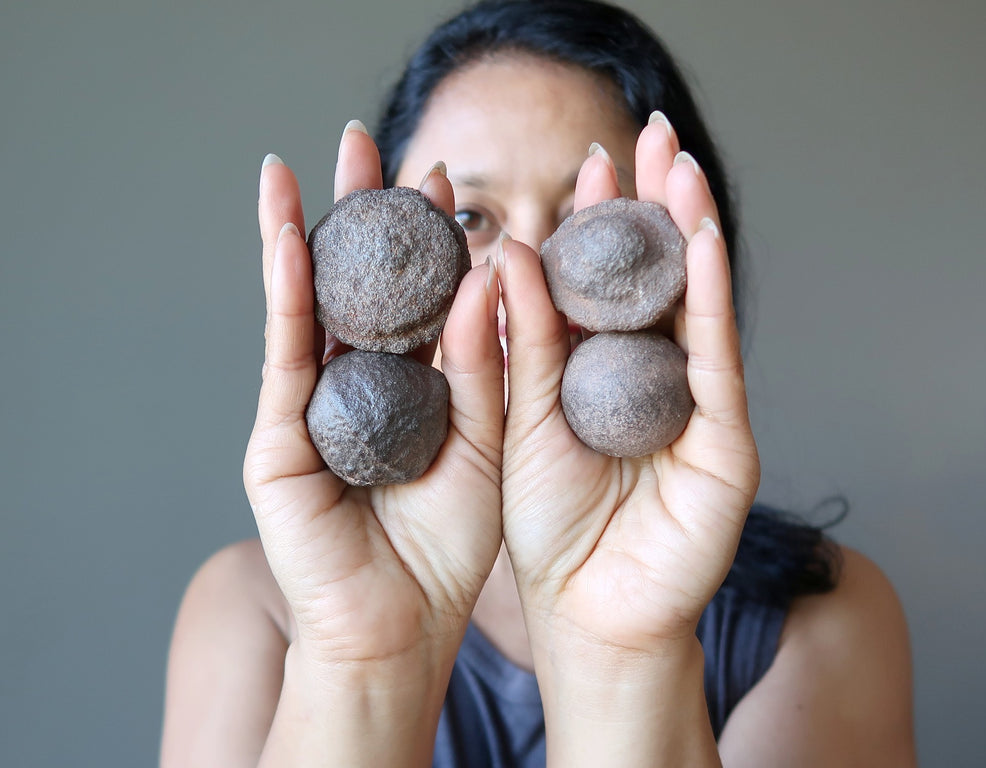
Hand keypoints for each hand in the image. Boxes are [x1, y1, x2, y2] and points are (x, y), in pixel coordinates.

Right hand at [244, 124, 505, 671]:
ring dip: (310, 231)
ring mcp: (313, 407)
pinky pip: (284, 355)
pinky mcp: (277, 437)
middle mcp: (360, 386)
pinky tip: (283, 235)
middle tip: (368, 141)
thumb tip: (486, 272)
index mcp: (413, 386)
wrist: (402, 628)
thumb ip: (480, 363)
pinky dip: (283, 295)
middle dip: (363, 214)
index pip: (418, 296)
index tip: (445, 179)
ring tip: (313, 161)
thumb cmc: (451, 547)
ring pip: (313, 305)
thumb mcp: (487, 441)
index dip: (429, 238)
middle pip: (362, 285)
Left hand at [497, 116, 759, 654]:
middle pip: (651, 280)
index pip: (597, 285)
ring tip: (680, 167)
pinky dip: (712, 300)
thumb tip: (509, 253)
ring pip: (691, 305)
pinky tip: (704, 242)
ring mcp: (693, 404)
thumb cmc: (546, 528)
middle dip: (650, 210)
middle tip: (648, 137)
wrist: (589, 615)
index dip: (594, 225)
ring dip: (689, 234)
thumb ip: (523, 343)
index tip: (585, 164)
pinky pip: (718, 359)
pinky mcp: (727, 438)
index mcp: (592, 373)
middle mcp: (647, 379)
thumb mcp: (518, 422)